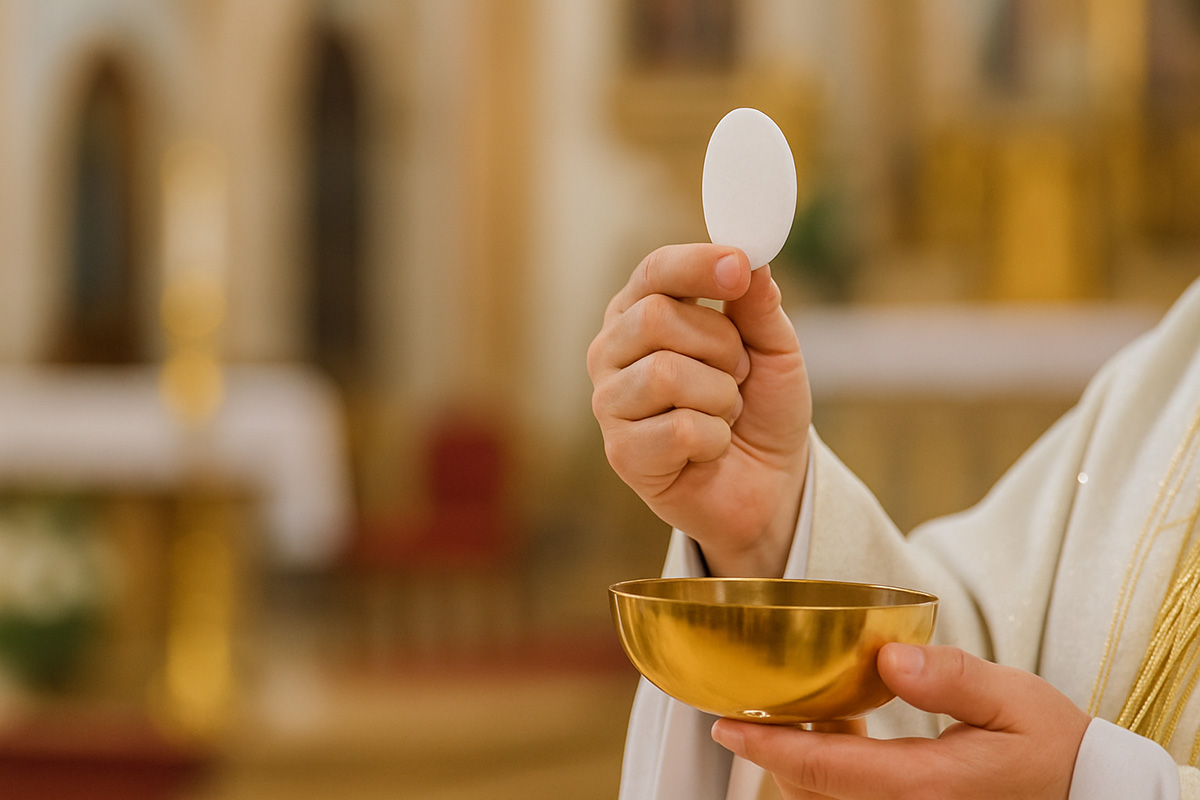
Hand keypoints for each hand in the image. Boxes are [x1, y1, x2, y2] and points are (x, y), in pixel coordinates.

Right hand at [586, 244, 810, 576]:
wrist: (768, 486)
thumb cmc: (760, 410)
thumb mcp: (774, 349)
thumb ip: (758, 306)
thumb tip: (750, 261)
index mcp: (641, 312)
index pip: (654, 271)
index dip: (696, 264)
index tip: (739, 266)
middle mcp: (613, 351)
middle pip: (655, 316)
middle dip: (719, 346)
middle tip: (738, 373)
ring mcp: (610, 403)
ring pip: (667, 373)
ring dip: (720, 396)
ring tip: (724, 413)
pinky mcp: (622, 453)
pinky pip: (680, 428)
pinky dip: (716, 438)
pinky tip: (710, 448)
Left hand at [711, 644, 1090, 798]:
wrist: (1083, 795)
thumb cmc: (1051, 747)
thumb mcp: (1013, 699)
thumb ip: (950, 678)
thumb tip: (889, 658)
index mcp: (922, 784)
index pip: (822, 767)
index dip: (765, 744)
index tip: (725, 722)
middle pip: (808, 789)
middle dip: (772, 750)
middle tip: (749, 703)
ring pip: (824, 799)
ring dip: (799, 762)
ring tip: (793, 711)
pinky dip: (828, 771)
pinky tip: (839, 731)